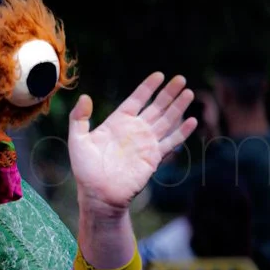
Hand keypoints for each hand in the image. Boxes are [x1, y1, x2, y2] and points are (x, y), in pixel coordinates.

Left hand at [69, 72, 196, 211]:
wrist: (99, 194)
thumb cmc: (85, 169)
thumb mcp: (77, 140)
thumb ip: (79, 118)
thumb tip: (84, 97)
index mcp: (117, 122)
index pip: (136, 100)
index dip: (148, 88)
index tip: (159, 75)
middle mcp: (134, 130)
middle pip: (156, 106)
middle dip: (168, 92)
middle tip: (181, 78)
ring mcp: (146, 143)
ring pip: (167, 120)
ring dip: (178, 107)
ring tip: (189, 92)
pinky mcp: (154, 157)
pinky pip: (171, 141)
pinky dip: (182, 132)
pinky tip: (192, 120)